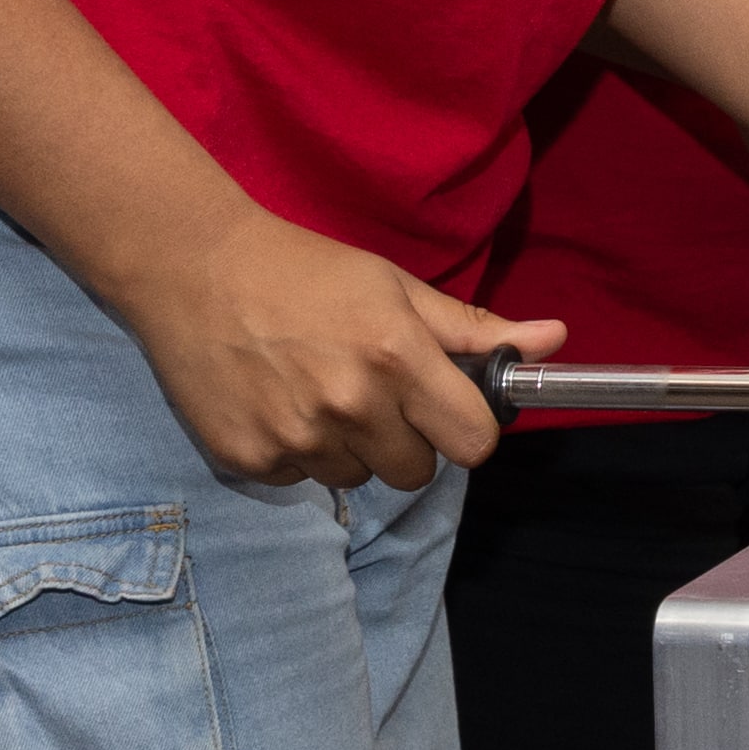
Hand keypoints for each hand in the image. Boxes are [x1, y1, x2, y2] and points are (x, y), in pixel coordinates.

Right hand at [112, 205, 554, 491]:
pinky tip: (278, 403)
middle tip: (377, 397)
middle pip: (417, 473)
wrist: (193, 270)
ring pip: (357, 479)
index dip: (467, 429)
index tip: (450, 411)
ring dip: (351, 450)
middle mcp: (350, 406)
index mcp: (398, 359)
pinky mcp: (247, 459)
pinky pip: (300, 480)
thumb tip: (555, 340)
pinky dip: (297, 453)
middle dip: (409, 443)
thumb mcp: (397, 288)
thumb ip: (474, 327)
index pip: (473, 442)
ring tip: (320, 394)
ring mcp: (295, 438)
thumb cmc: (307, 272)